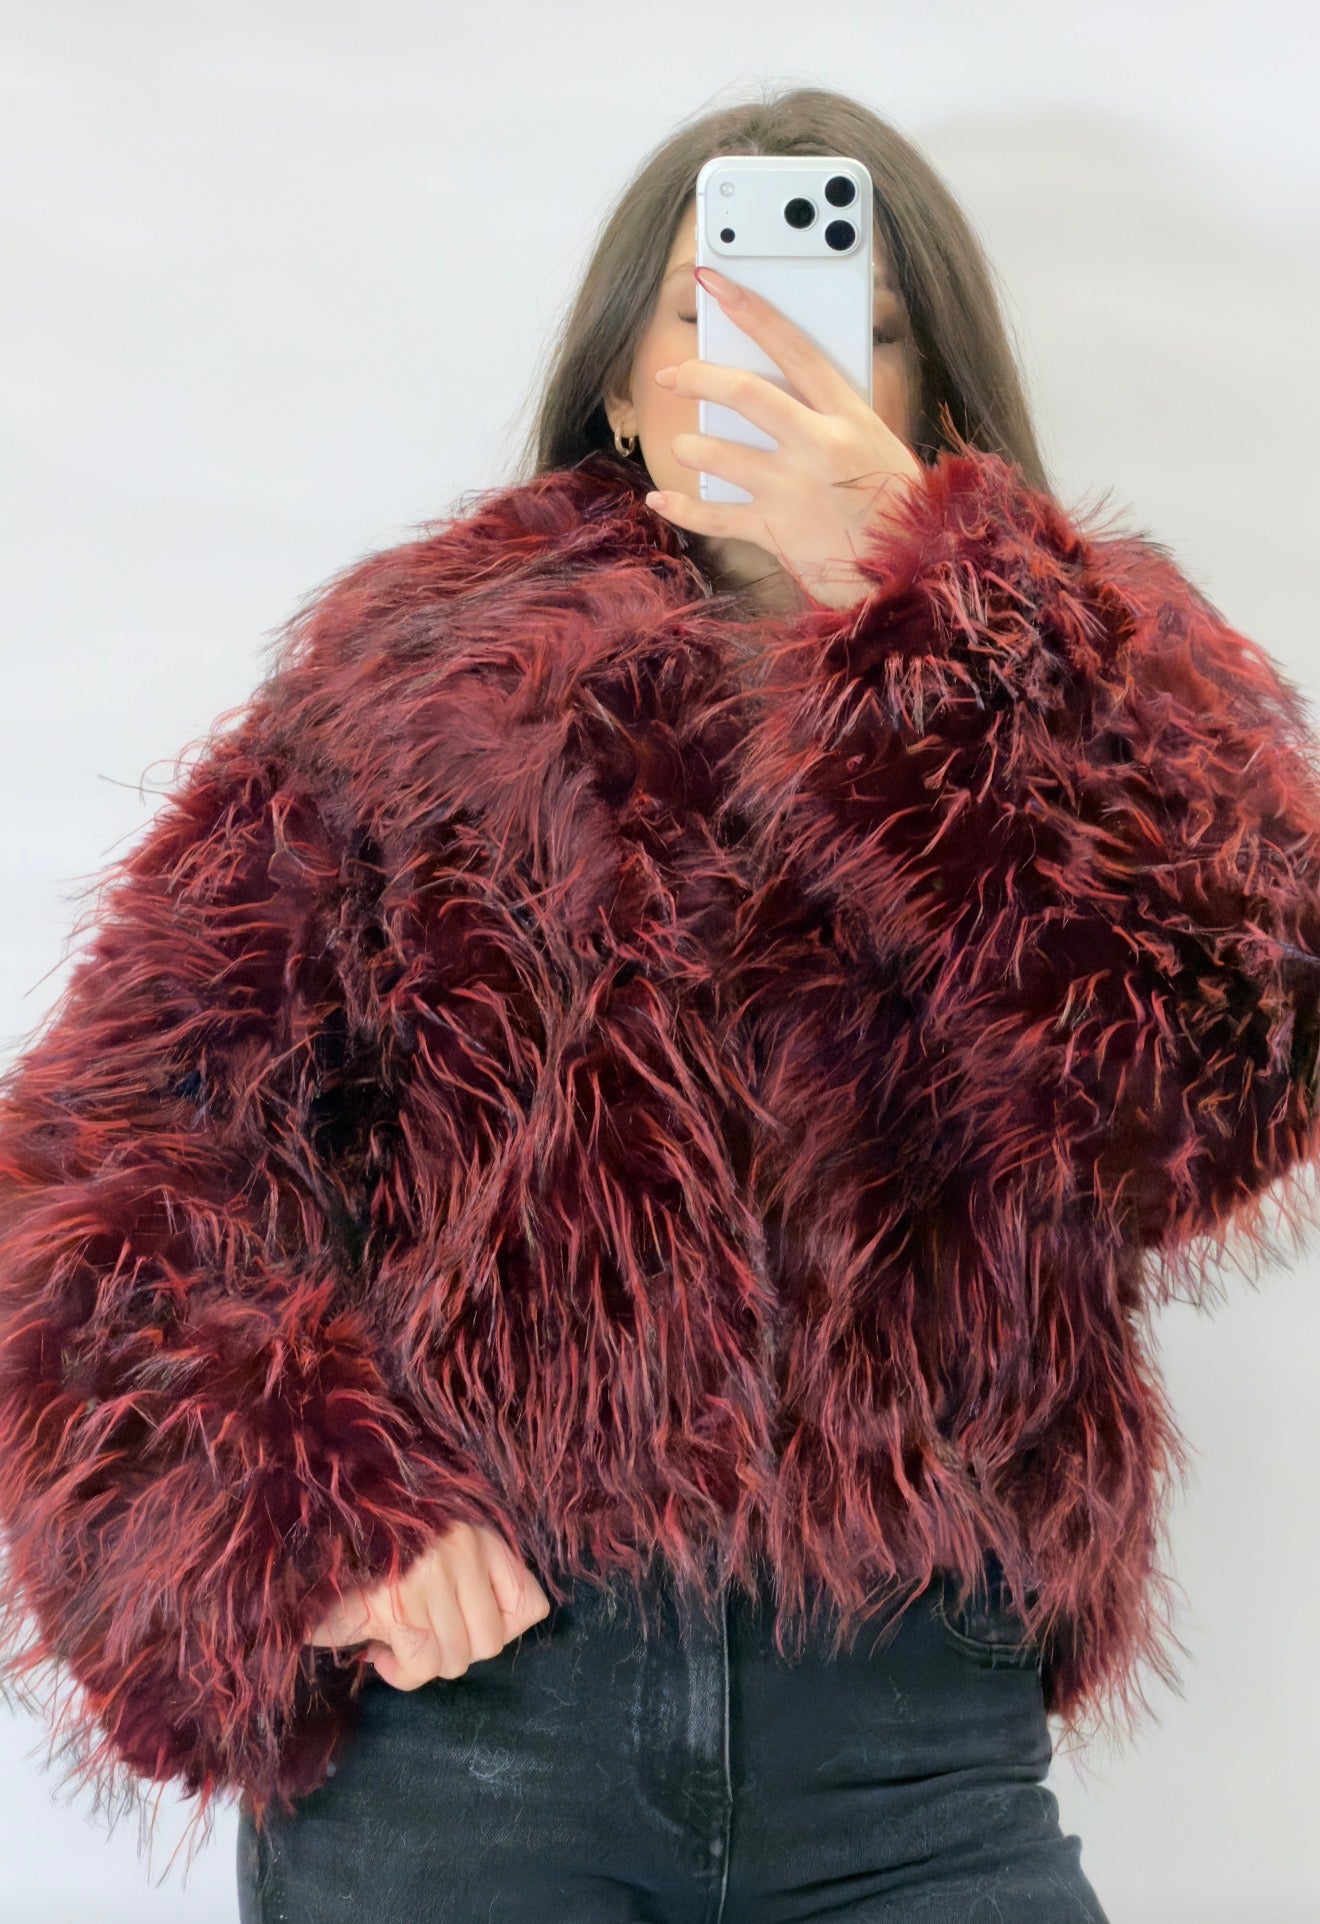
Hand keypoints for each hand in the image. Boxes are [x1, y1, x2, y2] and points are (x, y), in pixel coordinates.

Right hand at [303, 1521, 551, 1690]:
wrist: (302, 1538)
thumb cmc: (368, 1552)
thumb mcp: (432, 1553)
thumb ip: (471, 1582)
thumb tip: (499, 1635)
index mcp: (476, 1532)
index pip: (530, 1603)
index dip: (501, 1629)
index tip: (461, 1625)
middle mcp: (462, 1549)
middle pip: (491, 1641)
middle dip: (453, 1653)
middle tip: (419, 1636)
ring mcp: (433, 1575)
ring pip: (455, 1659)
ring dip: (421, 1664)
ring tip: (395, 1639)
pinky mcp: (399, 1605)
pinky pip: (421, 1666)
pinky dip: (400, 1672)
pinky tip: (378, 1649)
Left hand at [644, 263, 925, 611]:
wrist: (911, 574)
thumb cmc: (897, 508)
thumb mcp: (878, 447)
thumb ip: (833, 419)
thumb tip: (776, 395)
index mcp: (849, 415)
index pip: (792, 346)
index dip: (748, 309)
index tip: (713, 281)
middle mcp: (819, 445)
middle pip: (744, 392)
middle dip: (698, 376)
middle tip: (671, 373)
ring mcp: (794, 489)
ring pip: (719, 453)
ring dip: (691, 447)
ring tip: (684, 447)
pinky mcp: (776, 533)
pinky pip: (714, 516)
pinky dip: (681, 508)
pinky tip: (660, 500)